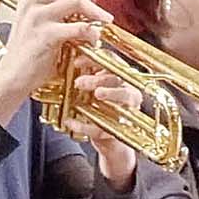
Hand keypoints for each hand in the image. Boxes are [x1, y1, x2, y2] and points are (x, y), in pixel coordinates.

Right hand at [0, 0, 108, 108]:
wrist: (12, 78)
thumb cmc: (28, 55)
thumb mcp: (38, 25)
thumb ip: (54, 9)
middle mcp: (31, 3)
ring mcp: (37, 18)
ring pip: (76, 1)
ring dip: (95, 11)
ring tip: (105, 22)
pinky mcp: (46, 36)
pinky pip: (78, 28)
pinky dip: (91, 33)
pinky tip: (93, 40)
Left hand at [64, 69, 143, 188]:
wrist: (110, 139)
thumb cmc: (102, 109)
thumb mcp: (95, 90)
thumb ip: (87, 76)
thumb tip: (69, 61)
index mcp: (122, 80)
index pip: (112, 62)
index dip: (94, 59)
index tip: (76, 62)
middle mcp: (129, 92)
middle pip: (118, 78)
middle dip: (99, 78)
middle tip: (79, 82)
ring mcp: (129, 111)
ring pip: (124, 98)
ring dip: (110, 93)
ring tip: (97, 94)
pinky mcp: (120, 130)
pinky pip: (105, 125)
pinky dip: (86, 125)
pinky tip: (70, 122)